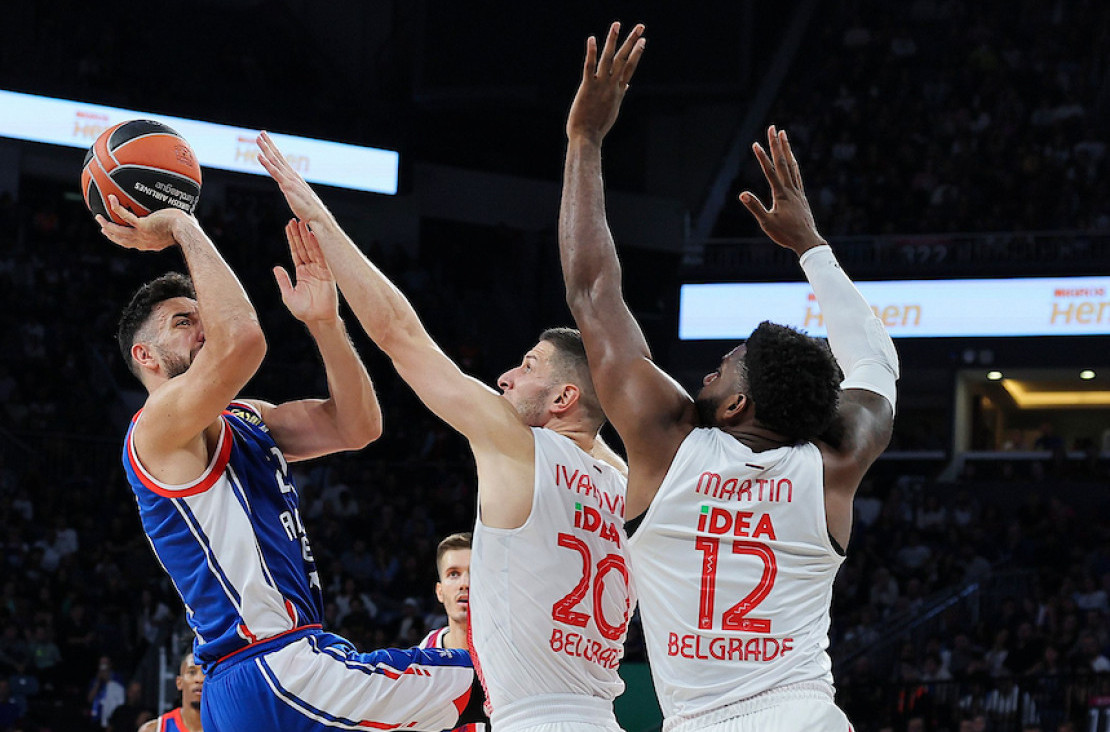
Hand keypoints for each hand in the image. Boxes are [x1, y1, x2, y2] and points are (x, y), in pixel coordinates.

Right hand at [95, 195, 190, 251]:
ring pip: (119, 230)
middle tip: (102, 227)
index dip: (121, 240)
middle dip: (111, 234)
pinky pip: (125, 216)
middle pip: (122, 240)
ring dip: (107, 224)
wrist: (187, 230)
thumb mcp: (176, 228)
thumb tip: (181, 213)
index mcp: (151, 244)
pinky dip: (116, 207)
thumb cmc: (187, 227)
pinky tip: (111, 198)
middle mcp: (144, 242)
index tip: (114, 235)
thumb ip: (172, 223)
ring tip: (98, 217)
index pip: (132, 244)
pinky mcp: (142, 226)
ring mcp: (142, 235)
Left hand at [256, 131, 331, 225]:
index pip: (281, 160)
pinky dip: (267, 164)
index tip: (266, 140)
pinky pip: (275, 173)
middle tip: (261, 133)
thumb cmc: (309, 209)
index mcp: (293, 177)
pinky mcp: (288, 186)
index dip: (273, 149)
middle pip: (278, 156)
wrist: (318, 216)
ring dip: (266, 149)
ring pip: (275, 161)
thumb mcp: (297, 196)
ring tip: (258, 139)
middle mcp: (292, 175)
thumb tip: (287, 188)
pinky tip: (259, 156)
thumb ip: (291, 189)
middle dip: (269, 144)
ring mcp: (290, 179)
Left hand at [274, 219, 338, 324]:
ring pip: (312, 249)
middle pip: (304, 247)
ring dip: (307, 236)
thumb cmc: (304, 311)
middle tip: (295, 218)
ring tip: (303, 222)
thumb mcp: (288, 295)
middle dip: (299, 233)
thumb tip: (276, 268)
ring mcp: (320, 270)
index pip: (296, 252)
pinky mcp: (327, 273)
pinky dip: (317, 246)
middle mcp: (311, 269)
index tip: (289, 226)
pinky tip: (313, 235)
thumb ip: (283, 281)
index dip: (292, 239)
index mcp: (302, 272)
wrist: (318, 320)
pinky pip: (321, 257)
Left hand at [566, 22, 645, 144]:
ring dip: (613, 40)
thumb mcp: (612, 110)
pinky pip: (589, 67)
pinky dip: (591, 53)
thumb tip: (625, 86)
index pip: (630, 68)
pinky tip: (592, 39)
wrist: (587, 138)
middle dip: (632, 41)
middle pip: (625, 59)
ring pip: (609, 59)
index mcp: (618, 91)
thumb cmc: (597, 127)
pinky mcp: (587, 87)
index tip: (643, 41)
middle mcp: (612, 86)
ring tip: (617, 24)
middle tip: (640, 26)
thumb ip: (619, 95)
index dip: (637, 53)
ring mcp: (600, 86)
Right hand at [739, 126, 826, 255]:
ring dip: (787, 150)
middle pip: (783, 162)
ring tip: (784, 136)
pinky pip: (797, 175)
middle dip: (776, 144)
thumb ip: (755, 207)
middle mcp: (790, 189)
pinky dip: (793, 165)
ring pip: (791, 166)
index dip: (762, 157)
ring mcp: (797, 191)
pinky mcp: (801, 196)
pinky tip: (791, 160)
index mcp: (781, 194)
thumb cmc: (786, 234)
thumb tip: (743, 194)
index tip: (756, 144)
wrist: (807, 241)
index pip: (769, 171)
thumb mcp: (767, 223)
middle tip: (773, 128)